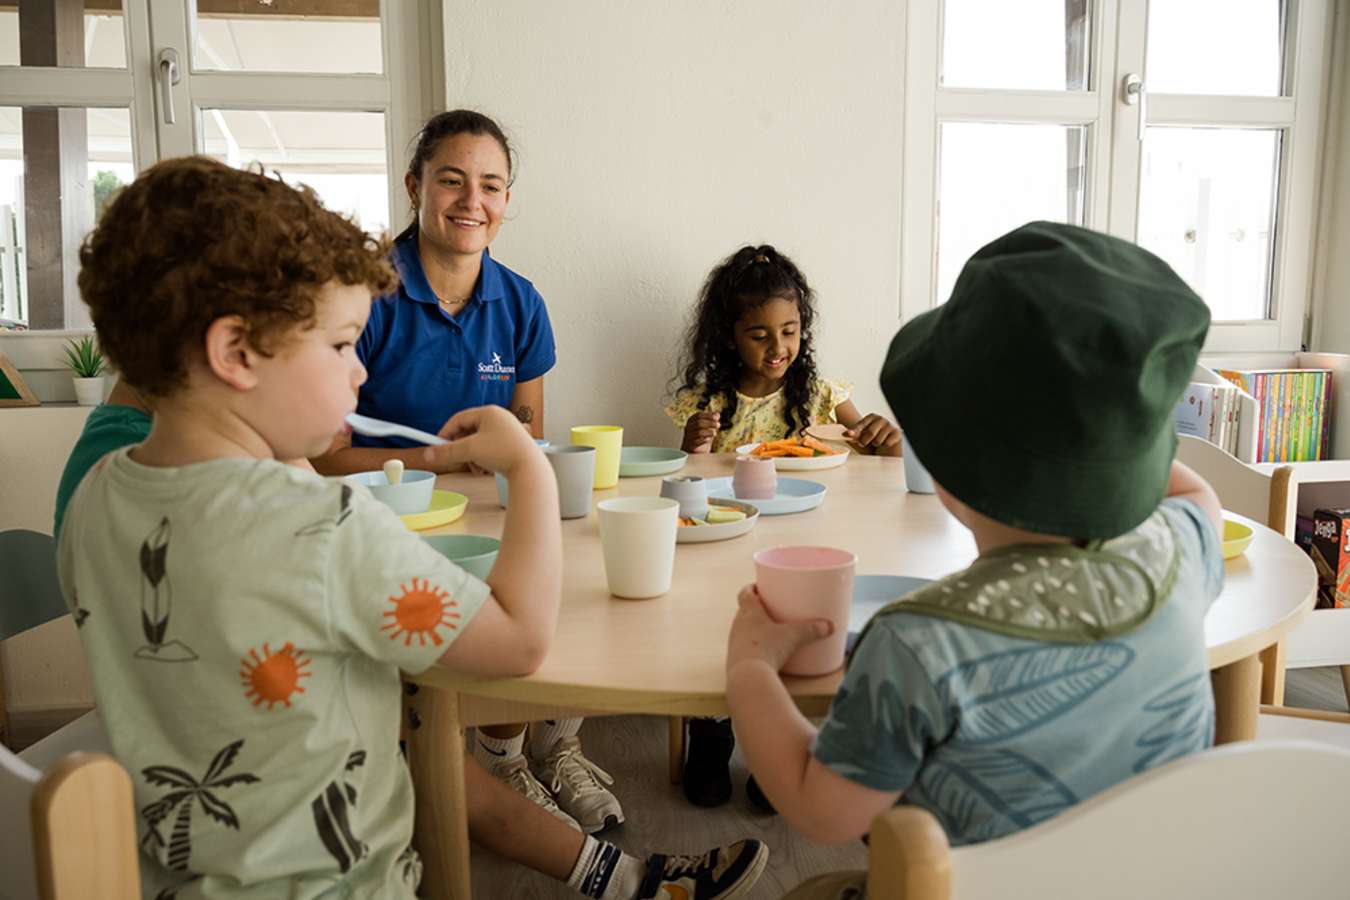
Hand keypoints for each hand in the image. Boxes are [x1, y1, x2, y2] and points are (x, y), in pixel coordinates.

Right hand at [422, 405, 541, 476]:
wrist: (530, 468)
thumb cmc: (504, 453)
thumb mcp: (470, 451)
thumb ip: (447, 452)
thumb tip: (428, 454)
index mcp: (489, 412)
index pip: (459, 418)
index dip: (445, 432)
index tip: (436, 445)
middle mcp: (499, 417)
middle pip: (469, 431)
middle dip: (462, 449)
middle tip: (458, 460)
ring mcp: (507, 429)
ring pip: (479, 442)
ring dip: (473, 456)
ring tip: (477, 468)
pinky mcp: (513, 442)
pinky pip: (490, 447)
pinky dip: (484, 459)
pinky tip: (487, 469)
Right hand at [682, 410, 719, 452]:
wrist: (695, 452)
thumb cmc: (701, 437)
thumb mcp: (708, 428)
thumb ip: (712, 421)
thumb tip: (718, 414)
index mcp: (691, 421)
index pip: (699, 415)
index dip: (709, 415)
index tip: (717, 417)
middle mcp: (688, 428)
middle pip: (699, 423)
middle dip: (710, 423)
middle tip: (718, 425)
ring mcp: (688, 437)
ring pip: (698, 432)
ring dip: (708, 432)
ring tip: (715, 433)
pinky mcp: (690, 446)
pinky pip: (697, 442)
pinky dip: (704, 440)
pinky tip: (709, 439)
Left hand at [727, 585, 832, 673]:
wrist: (749, 677)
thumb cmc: (768, 649)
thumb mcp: (794, 636)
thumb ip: (812, 629)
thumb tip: (830, 626)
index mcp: (749, 611)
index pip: (744, 593)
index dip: (750, 589)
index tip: (758, 587)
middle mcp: (738, 624)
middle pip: (743, 611)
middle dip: (755, 609)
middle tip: (769, 609)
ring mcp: (734, 642)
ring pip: (742, 629)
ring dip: (752, 628)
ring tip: (768, 631)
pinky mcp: (735, 659)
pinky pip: (743, 647)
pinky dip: (752, 646)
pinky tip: (764, 652)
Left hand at [844, 414, 900, 452]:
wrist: (885, 456)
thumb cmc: (872, 447)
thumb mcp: (861, 440)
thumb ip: (854, 436)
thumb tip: (845, 433)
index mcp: (871, 418)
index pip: (862, 424)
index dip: (855, 430)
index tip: (848, 434)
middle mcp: (881, 419)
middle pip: (870, 432)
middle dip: (865, 442)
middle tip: (864, 444)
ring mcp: (890, 425)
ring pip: (878, 440)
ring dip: (876, 445)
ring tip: (878, 445)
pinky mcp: (897, 433)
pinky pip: (886, 443)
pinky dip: (885, 447)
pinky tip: (886, 446)